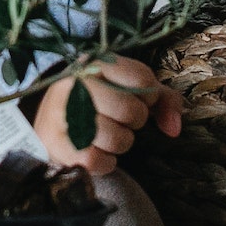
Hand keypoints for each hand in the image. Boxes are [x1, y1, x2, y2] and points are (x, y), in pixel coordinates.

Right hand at [31, 57, 183, 175]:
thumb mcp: (131, 89)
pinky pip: (99, 161)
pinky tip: (98, 151)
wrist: (50, 123)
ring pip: (118, 138)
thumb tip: (174, 129)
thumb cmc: (100, 103)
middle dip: (135, 121)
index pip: (142, 79)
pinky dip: (106, 162)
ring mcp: (62, 113)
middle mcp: (75, 83)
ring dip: (122, 142)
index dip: (149, 96)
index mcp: (94, 62)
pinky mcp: (57, 143)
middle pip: (131, 110)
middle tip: (122, 119)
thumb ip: (163, 100)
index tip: (138, 99)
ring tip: (109, 134)